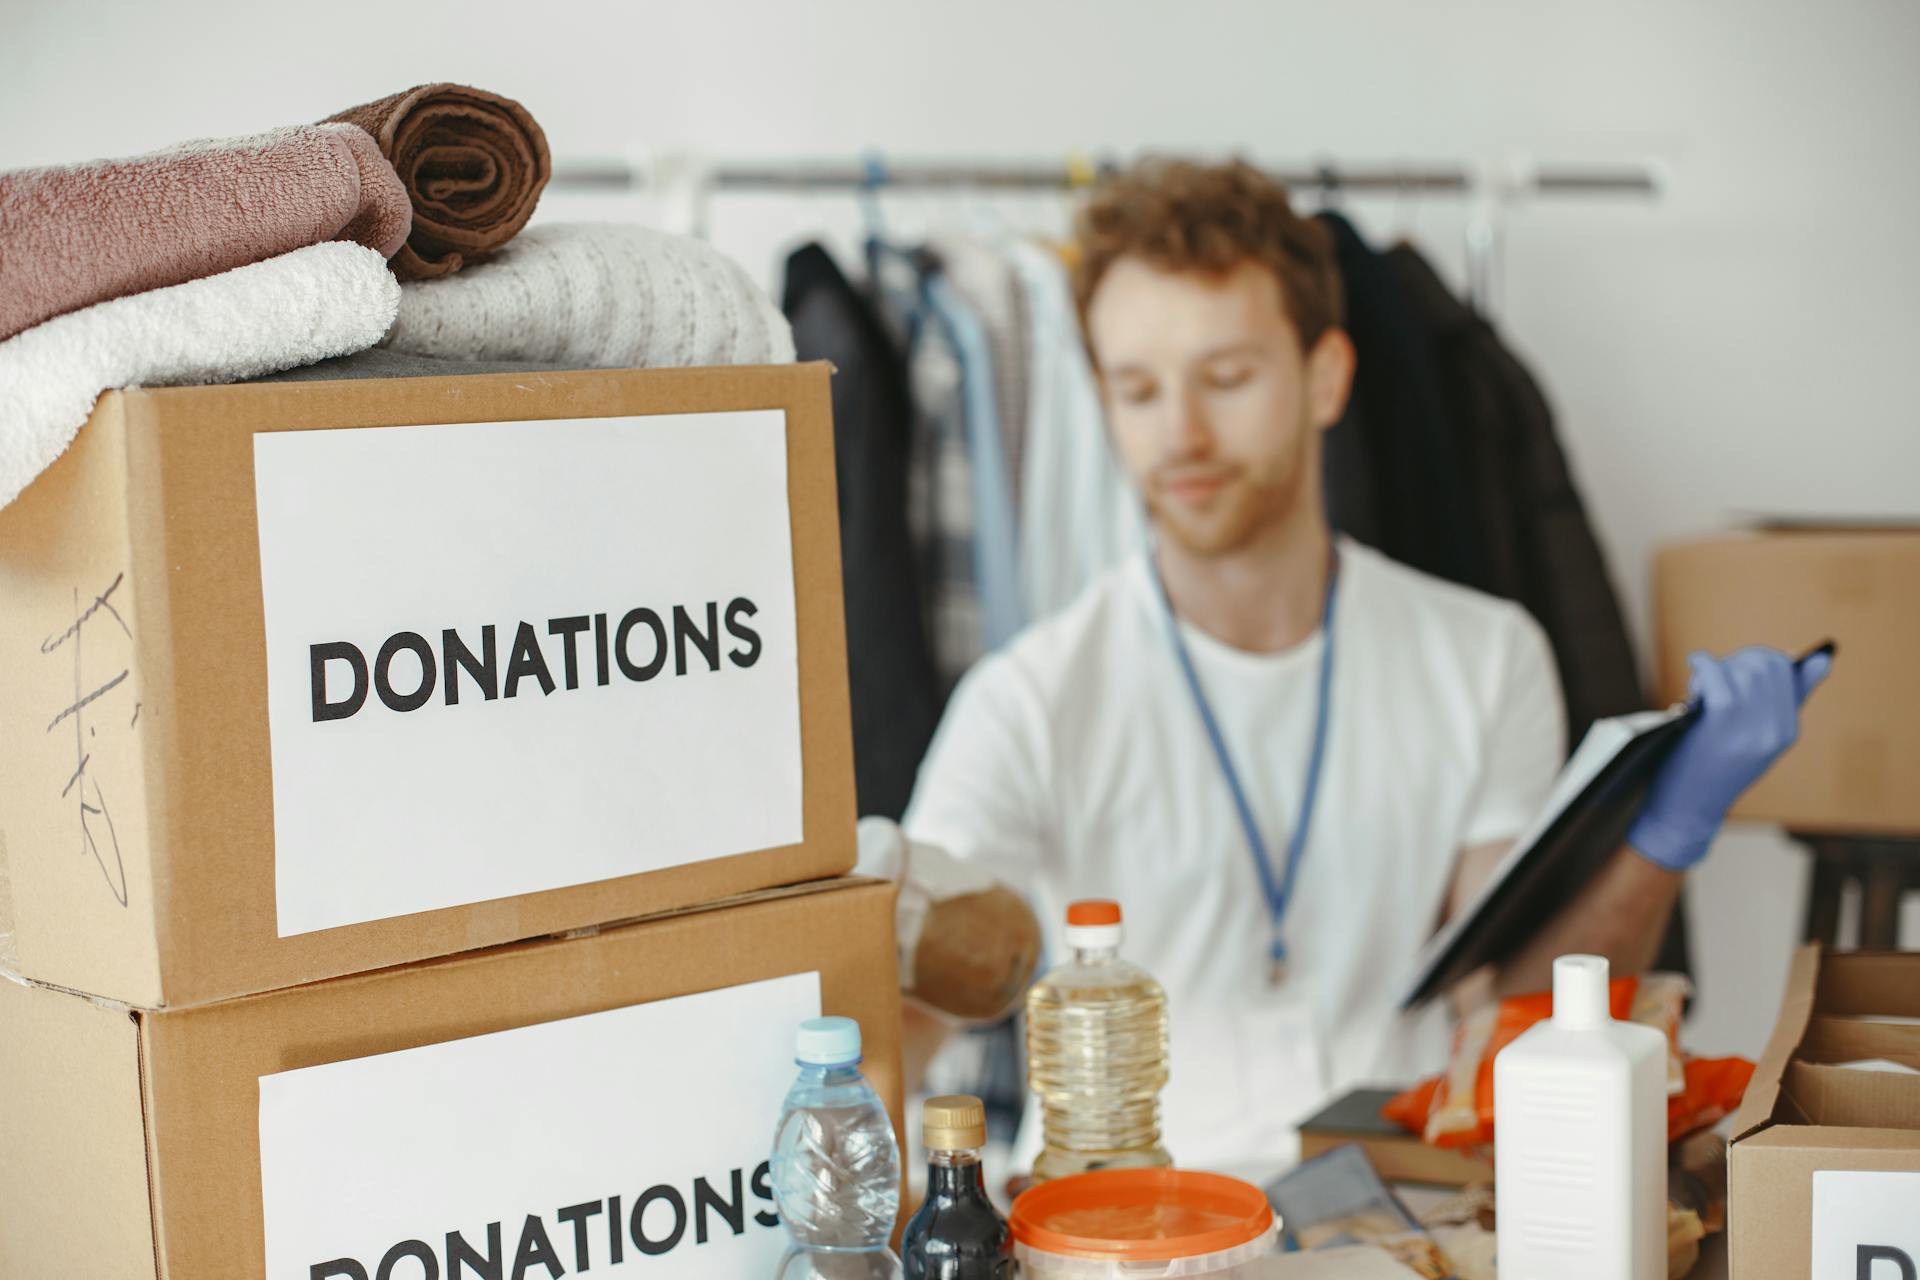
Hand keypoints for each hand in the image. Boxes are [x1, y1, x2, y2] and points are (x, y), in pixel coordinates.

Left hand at [1627, 646, 1832, 870]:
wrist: (1687, 807)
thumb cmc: (1715, 767)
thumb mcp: (1757, 737)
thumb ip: (1781, 702)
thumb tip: (1819, 659)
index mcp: (1787, 731)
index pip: (1787, 672)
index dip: (1760, 658)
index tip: (1739, 664)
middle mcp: (1776, 729)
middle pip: (1766, 665)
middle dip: (1740, 659)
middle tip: (1718, 672)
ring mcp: (1751, 727)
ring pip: (1743, 669)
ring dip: (1719, 667)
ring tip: (1700, 684)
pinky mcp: (1721, 724)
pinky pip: (1718, 676)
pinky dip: (1705, 663)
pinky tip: (1697, 663)